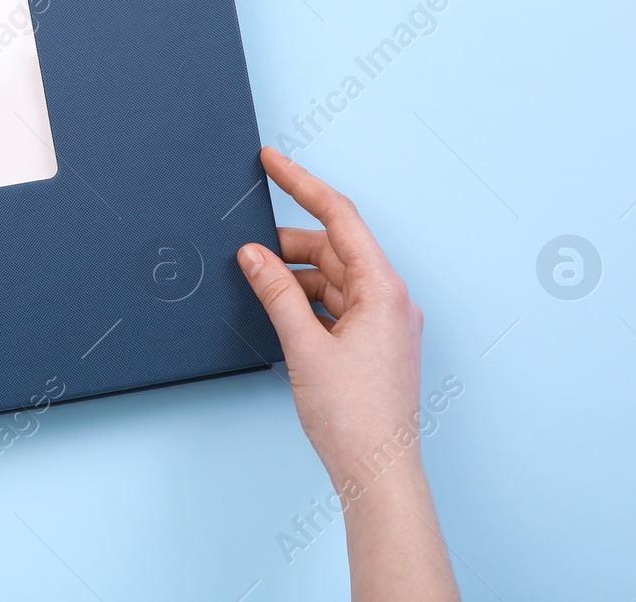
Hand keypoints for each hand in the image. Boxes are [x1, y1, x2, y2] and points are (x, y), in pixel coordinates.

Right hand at [238, 147, 458, 601]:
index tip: (271, 161)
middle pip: (334, 248)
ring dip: (295, 276)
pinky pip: (336, 304)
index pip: (338, 217)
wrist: (379, 472)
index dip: (301, 184)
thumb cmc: (355, 418)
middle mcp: (390, 300)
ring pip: (332, 278)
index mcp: (383, 289)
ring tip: (257, 284)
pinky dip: (306, 301)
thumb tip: (253, 255)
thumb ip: (276, 292)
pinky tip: (280, 309)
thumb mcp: (304, 346)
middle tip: (245, 247)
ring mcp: (384, 323)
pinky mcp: (374, 344)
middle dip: (288, 244)